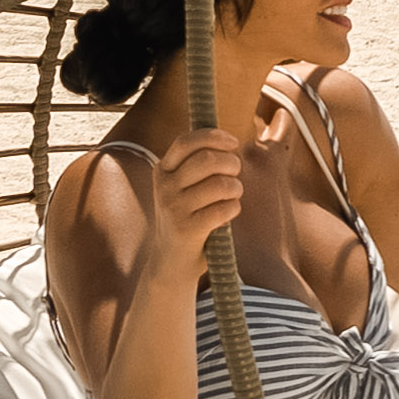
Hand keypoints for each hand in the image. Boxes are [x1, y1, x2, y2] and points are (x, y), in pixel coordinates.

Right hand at [143, 128, 243, 268]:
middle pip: (208, 160)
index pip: (186, 142)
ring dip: (236, 188)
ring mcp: (173, 208)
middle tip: (236, 174)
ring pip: (220, 184)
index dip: (214, 137)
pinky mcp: (186, 229)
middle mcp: (164, 186)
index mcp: (162, 170)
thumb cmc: (186, 217)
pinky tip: (228, 213)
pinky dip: (233, 208)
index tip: (234, 142)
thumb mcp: (181, 187)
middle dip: (232, 163)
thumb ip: (197, 164)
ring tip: (233, 195)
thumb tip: (227, 140)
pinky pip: (223, 209)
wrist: (171, 261)